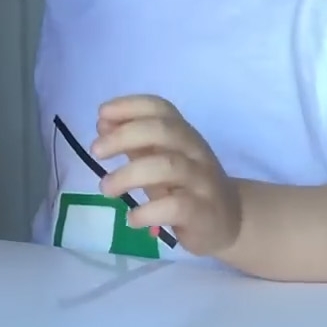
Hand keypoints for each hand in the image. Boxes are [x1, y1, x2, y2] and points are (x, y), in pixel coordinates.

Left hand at [92, 95, 240, 255]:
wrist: (230, 220)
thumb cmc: (186, 184)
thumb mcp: (160, 158)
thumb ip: (134, 142)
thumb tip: (103, 123)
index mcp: (183, 134)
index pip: (161, 108)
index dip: (130, 106)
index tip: (101, 114)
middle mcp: (195, 151)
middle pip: (163, 131)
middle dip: (124, 136)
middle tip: (96, 151)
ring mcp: (202, 181)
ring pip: (168, 167)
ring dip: (128, 175)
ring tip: (106, 188)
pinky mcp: (203, 212)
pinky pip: (176, 206)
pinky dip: (148, 211)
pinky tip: (131, 218)